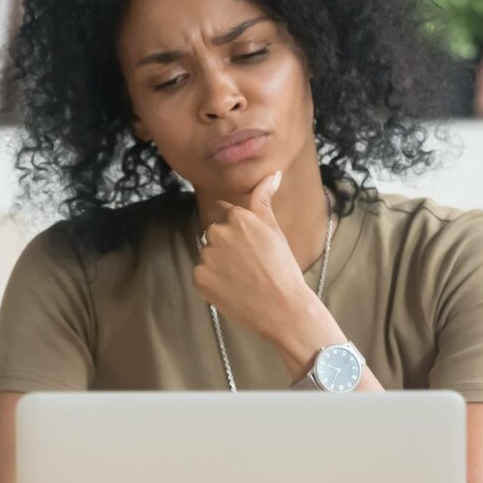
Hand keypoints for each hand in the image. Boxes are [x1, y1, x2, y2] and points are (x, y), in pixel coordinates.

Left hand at [192, 171, 309, 341]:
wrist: (282, 308)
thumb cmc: (282, 268)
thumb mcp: (274, 230)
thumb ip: (264, 200)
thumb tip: (272, 174)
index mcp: (238, 217)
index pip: (224, 212)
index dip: (237, 229)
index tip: (248, 245)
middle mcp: (218, 232)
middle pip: (215, 234)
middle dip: (227, 246)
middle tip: (249, 265)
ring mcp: (206, 256)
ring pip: (208, 255)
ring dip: (219, 264)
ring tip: (243, 279)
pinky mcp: (199, 278)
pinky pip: (202, 275)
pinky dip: (213, 282)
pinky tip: (233, 290)